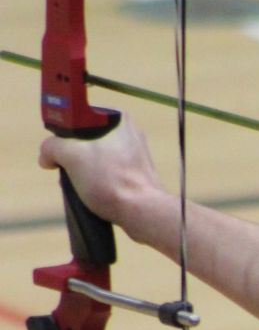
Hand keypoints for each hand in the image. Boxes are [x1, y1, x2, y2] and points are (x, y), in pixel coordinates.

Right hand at [39, 116, 164, 236]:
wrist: (141, 211)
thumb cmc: (111, 180)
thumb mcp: (71, 155)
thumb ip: (52, 146)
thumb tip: (47, 156)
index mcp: (117, 118)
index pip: (78, 117)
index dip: (64, 134)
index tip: (60, 150)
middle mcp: (128, 133)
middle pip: (84, 140)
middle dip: (71, 157)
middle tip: (68, 170)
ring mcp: (133, 155)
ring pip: (94, 159)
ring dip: (82, 173)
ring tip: (82, 186)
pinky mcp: (135, 175)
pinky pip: (106, 174)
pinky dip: (96, 183)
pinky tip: (93, 194)